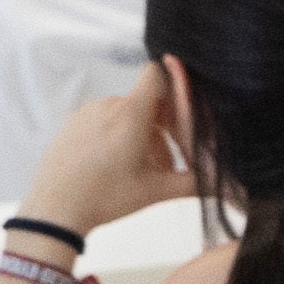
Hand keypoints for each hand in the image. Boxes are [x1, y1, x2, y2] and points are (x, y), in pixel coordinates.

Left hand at [24, 68, 194, 236]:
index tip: (176, 117)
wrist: (55, 210)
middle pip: (144, 103)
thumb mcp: (156, 192)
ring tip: (137, 171)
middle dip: (159, 129)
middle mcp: (108, 105)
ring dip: (137, 135)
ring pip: (123, 114)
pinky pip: (101, 120)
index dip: (171, 87)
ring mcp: (86, 113)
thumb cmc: (107, 197)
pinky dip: (113, 136)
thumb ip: (195, 183)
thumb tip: (229, 186)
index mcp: (131, 114)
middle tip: (162, 165)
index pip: (156, 74)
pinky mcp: (71, 124)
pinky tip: (111, 167)